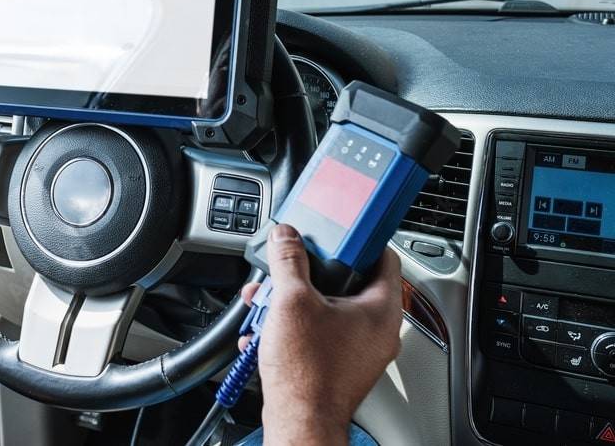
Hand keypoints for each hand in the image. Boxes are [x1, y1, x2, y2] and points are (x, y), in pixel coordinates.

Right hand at [239, 224, 401, 445]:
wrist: (298, 422)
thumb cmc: (307, 373)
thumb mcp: (292, 300)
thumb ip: (289, 260)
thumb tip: (286, 237)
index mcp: (381, 310)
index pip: (384, 256)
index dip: (359, 239)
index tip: (338, 231)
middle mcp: (378, 331)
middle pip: (349, 282)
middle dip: (310, 273)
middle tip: (292, 267)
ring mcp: (360, 351)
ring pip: (329, 308)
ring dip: (295, 300)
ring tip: (270, 301)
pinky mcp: (341, 365)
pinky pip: (320, 332)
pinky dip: (295, 325)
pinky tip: (269, 328)